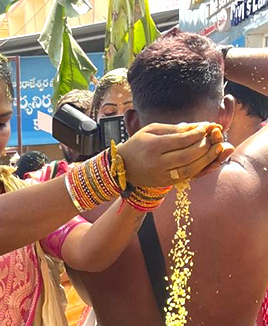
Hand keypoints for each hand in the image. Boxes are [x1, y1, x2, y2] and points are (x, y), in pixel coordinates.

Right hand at [118, 122, 233, 186]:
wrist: (123, 167)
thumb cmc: (139, 144)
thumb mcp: (153, 130)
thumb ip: (175, 129)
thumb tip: (198, 126)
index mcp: (153, 147)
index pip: (181, 140)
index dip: (198, 133)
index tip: (208, 126)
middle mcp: (157, 164)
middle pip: (188, 156)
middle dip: (205, 145)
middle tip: (215, 136)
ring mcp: (161, 176)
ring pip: (189, 169)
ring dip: (207, 159)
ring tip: (218, 149)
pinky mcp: (165, 184)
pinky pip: (187, 177)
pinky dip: (200, 169)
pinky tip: (209, 160)